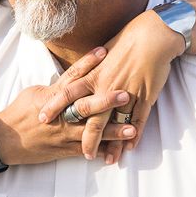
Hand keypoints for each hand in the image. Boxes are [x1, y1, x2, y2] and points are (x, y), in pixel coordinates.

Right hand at [0, 47, 135, 164]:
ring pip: (93, 131)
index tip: (104, 51)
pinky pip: (87, 150)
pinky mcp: (65, 150)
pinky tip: (119, 149)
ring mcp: (64, 134)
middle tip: (126, 93)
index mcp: (53, 97)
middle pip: (87, 105)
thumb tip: (73, 79)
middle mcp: (61, 115)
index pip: (73, 76)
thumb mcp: (35, 93)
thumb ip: (57, 88)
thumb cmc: (19, 113)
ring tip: (133, 128)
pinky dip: (103, 149)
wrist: (5, 140)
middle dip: (107, 99)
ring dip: (114, 130)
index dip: (88, 63)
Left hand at [38, 10, 183, 162]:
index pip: (68, 93)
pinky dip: (134, 134)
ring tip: (109, 160)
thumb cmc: (128, 40)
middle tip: (83, 153)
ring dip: (113, 143)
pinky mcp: (144, 96)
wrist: (152, 36)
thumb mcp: (103, 52)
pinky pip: (138, 119)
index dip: (55, 106)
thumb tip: (80, 73)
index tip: (43, 118)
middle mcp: (107, 86)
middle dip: (87, 138)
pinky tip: (130, 147)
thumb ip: (91, 67)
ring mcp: (126, 93)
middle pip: (93, 117)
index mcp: (94, 74)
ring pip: (116, 124)